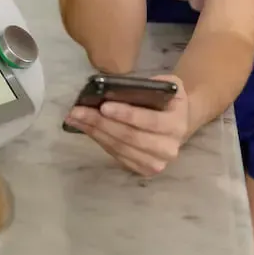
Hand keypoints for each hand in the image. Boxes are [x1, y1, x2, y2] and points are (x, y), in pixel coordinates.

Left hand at [63, 75, 192, 176]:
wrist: (178, 122)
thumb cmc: (168, 100)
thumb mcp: (168, 84)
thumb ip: (151, 84)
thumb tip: (117, 87)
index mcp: (177, 124)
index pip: (151, 121)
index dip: (126, 114)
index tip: (103, 106)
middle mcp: (169, 148)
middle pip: (130, 137)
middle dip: (101, 123)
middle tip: (78, 111)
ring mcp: (156, 163)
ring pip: (119, 148)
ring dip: (94, 132)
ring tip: (75, 118)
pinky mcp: (143, 170)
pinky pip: (116, 155)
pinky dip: (98, 140)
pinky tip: (85, 128)